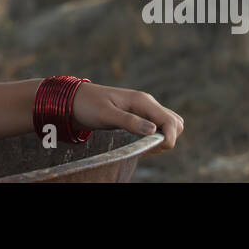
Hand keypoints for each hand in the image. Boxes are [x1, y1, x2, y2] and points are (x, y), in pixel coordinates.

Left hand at [69, 83, 183, 152]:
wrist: (74, 100)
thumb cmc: (88, 105)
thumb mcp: (106, 114)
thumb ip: (129, 121)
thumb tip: (152, 131)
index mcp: (142, 101)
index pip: (171, 121)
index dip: (169, 138)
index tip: (154, 149)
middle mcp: (147, 104)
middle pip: (175, 123)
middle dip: (168, 138)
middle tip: (148, 148)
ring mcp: (144, 110)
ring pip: (168, 125)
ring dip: (162, 139)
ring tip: (142, 147)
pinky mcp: (139, 116)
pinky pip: (157, 128)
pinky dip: (155, 138)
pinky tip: (139, 144)